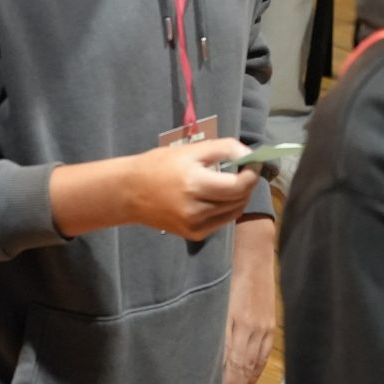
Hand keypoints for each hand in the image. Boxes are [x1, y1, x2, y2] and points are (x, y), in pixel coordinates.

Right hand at [123, 137, 258, 241]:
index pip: (238, 185)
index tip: (253, 162)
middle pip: (239, 199)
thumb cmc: (158, 165)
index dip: (252, 173)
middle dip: (249, 183)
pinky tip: (221, 196)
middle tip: (246, 170)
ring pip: (234, 211)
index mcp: (194, 184)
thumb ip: (222, 148)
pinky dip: (229, 208)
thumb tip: (249, 154)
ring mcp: (195, 225)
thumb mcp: (189, 150)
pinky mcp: (194, 234)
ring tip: (234, 181)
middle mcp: (196, 209)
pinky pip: (222, 221)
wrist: (130, 193)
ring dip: (241, 196)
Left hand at [221, 219, 276, 383]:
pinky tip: (248, 383)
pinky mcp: (270, 324)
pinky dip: (255, 372)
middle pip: (241, 369)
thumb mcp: (213, 297)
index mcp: (233, 320)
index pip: (228, 363)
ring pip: (253, 365)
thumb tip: (201, 354)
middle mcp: (250, 327)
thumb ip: (209, 324)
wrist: (254, 251)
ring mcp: (262, 327)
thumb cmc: (226, 270)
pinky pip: (263, 355)